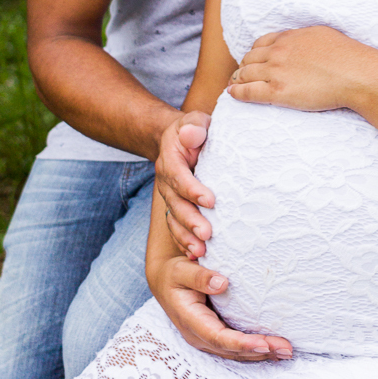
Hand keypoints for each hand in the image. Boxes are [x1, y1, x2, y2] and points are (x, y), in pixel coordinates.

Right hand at [150, 255, 293, 362]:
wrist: (165, 282)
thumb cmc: (173, 274)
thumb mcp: (180, 271)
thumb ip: (199, 276)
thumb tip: (222, 283)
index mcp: (190, 321)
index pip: (219, 337)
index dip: (242, 343)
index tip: (264, 343)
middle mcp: (198, 336)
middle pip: (232, 350)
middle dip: (260, 351)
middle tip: (286, 348)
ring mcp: (206, 339)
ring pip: (236, 353)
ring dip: (262, 354)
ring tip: (286, 351)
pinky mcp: (214, 337)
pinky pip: (236, 349)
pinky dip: (256, 350)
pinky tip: (273, 349)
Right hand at [156, 112, 214, 259]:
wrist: (181, 140)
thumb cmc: (195, 130)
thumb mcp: (194, 121)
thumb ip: (194, 126)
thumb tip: (191, 134)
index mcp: (171, 160)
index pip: (179, 175)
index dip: (192, 189)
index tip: (211, 200)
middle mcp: (166, 182)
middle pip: (176, 204)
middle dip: (190, 220)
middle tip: (206, 234)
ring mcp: (170, 197)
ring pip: (174, 220)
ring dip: (186, 237)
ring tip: (201, 252)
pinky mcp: (176, 208)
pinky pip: (177, 229)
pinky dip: (185, 243)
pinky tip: (197, 257)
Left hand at [227, 26, 360, 110]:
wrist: (355, 74)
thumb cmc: (347, 56)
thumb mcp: (322, 35)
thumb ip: (305, 38)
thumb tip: (301, 42)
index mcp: (289, 37)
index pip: (261, 43)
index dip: (254, 54)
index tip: (252, 61)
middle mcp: (279, 51)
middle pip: (249, 58)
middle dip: (243, 67)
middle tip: (240, 76)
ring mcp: (276, 71)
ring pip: (245, 74)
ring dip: (237, 80)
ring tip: (234, 86)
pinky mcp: (277, 92)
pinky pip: (248, 91)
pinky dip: (237, 93)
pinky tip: (232, 95)